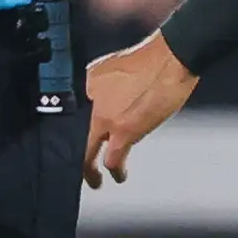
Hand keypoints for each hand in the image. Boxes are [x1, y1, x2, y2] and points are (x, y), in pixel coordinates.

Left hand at [84, 33, 197, 185]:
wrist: (171, 58)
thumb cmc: (151, 57)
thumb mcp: (112, 65)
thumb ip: (99, 84)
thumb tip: (98, 100)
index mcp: (86, 83)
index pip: (67, 115)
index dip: (69, 132)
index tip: (73, 140)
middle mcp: (90, 102)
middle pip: (72, 137)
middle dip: (73, 156)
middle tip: (76, 168)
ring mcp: (105, 117)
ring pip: (88, 153)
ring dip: (91, 171)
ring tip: (96, 179)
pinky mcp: (124, 131)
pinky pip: (113, 159)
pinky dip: (115, 171)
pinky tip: (118, 176)